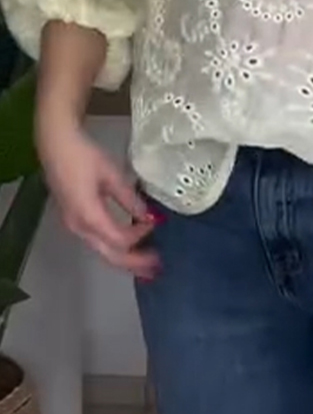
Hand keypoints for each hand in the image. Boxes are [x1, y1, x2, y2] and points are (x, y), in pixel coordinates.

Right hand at [37, 122, 159, 278]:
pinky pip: (97, 241)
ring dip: (125, 258)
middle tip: (156, 268)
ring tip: (146, 263)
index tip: (156, 224)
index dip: (140, 236)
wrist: (55, 145)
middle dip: (134, 263)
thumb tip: (147, 216)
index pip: (119, 240)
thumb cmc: (84, 156)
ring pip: (102, 251)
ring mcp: (74, 226)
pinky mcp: (74, 220)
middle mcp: (79, 227)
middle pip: (109, 254)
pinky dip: (114, 247)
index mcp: (89, 216)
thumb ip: (129, 198)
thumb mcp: (111, 175)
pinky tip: (128, 245)